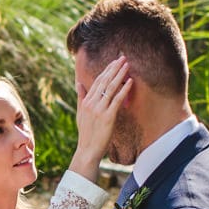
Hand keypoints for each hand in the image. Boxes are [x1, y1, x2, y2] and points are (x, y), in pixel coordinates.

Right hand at [68, 55, 132, 179]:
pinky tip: (130, 81)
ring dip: (120, 75)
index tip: (115, 61)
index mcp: (86, 101)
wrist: (87, 150)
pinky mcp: (107, 117)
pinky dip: (124, 89)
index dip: (107, 70)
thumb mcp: (81, 113)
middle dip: (114, 68)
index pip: (97, 81)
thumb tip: (79, 83)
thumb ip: (81, 97)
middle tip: (123, 58)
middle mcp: (91, 103)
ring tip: (127, 65)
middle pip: (104, 81)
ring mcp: (99, 109)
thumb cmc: (86, 133)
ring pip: (110, 88)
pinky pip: (117, 100)